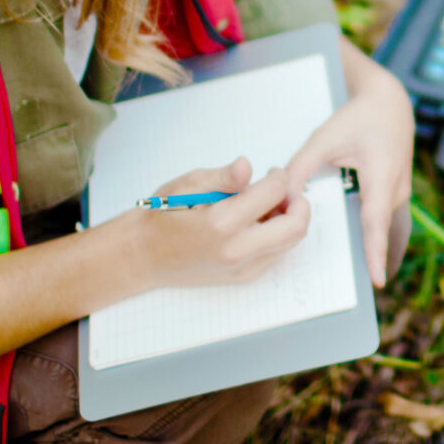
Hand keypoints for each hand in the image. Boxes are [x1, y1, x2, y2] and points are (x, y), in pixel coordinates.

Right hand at [111, 157, 309, 292]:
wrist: (144, 255)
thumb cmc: (163, 215)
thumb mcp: (188, 184)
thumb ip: (223, 176)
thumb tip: (247, 166)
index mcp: (222, 222)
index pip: (274, 193)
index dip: (278, 177)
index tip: (271, 172)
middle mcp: (236, 250)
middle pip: (295, 227)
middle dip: (298, 203)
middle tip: (284, 191)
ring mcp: (242, 268)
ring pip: (290, 242)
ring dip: (290, 220)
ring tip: (268, 206)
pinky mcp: (244, 277)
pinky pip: (277, 254)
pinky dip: (277, 235)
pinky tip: (258, 223)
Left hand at [284, 45, 413, 286]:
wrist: (390, 102)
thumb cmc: (357, 118)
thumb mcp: (324, 138)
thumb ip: (301, 168)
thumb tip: (282, 199)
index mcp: (381, 175)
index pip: (376, 221)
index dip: (376, 252)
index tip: (378, 281)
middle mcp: (396, 188)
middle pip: (380, 230)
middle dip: (372, 257)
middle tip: (363, 288)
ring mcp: (400, 193)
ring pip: (384, 226)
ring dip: (374, 247)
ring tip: (367, 276)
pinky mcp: (396, 193)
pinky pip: (385, 220)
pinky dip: (375, 235)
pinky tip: (366, 252)